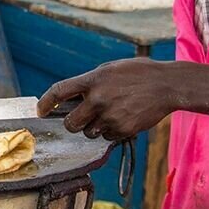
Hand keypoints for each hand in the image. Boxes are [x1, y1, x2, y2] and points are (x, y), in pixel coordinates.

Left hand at [38, 58, 181, 141]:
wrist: (167, 85)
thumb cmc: (139, 74)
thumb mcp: (111, 69)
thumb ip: (91, 82)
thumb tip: (74, 98)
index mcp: (93, 80)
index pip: (59, 91)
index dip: (46, 102)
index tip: (40, 110)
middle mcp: (98, 99)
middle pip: (70, 123)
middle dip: (73, 123)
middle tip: (80, 119)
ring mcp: (110, 116)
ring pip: (89, 133)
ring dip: (94, 128)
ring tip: (110, 115)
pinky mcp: (123, 130)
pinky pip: (107, 138)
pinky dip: (111, 132)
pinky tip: (123, 119)